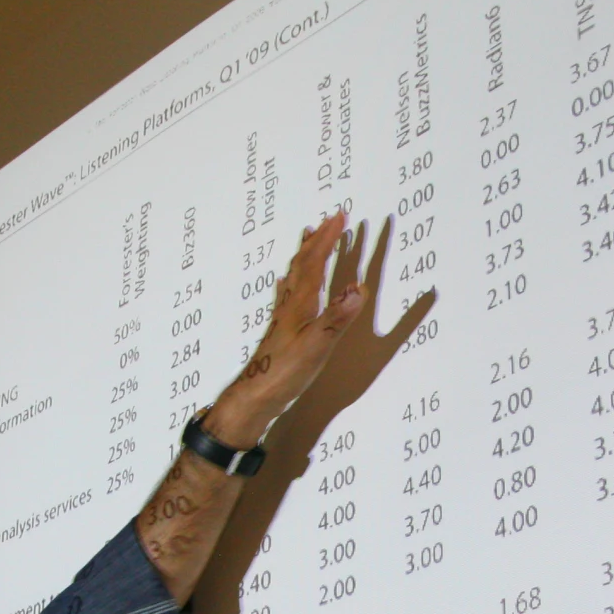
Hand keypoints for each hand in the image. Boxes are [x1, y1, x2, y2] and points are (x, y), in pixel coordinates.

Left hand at [205, 209, 391, 447]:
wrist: (255, 397)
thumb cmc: (284, 373)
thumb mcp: (316, 346)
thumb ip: (337, 318)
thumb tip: (357, 289)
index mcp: (300, 304)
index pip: (315, 263)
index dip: (328, 239)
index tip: (340, 217)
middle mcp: (290, 305)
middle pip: (304, 264)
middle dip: (319, 240)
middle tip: (330, 219)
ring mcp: (284, 318)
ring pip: (294, 277)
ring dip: (305, 255)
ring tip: (308, 237)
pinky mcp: (281, 332)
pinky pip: (287, 297)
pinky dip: (291, 282)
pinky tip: (286, 283)